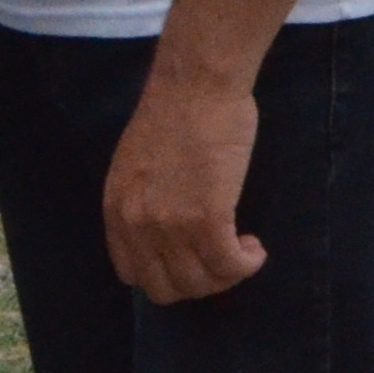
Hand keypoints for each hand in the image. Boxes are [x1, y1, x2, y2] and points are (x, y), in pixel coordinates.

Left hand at [103, 63, 268, 301]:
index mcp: (117, 213)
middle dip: (199, 282)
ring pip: (200, 282)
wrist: (196, 85)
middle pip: (165, 288)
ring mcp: (170, 225)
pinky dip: (246, 264)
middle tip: (222, 257)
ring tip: (244, 248)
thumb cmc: (176, 111)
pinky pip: (228, 264)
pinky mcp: (207, 217)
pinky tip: (256, 248)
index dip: (168, 275)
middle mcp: (137, 227)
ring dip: (227, 274)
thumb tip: (168, 223)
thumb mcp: (138, 165)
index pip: (132, 274)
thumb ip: (145, 200)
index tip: (193, 258)